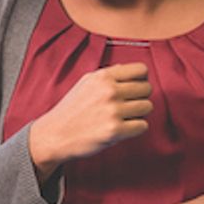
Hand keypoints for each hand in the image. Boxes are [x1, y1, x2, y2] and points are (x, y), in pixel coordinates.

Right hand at [27, 63, 152, 179]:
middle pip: (147, 88)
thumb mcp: (85, 83)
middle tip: (128, 106)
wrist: (55, 134)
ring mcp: (112, 111)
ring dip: (139, 114)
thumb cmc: (71, 110)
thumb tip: (126, 69)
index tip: (134, 88)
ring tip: (124, 118)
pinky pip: (143, 126)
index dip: (141, 80)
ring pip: (147, 107)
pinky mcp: (115, 131)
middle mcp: (109, 91)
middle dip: (141, 97)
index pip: (141, 70)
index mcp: (103, 77)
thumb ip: (107, 75)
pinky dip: (135, 129)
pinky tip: (123, 128)